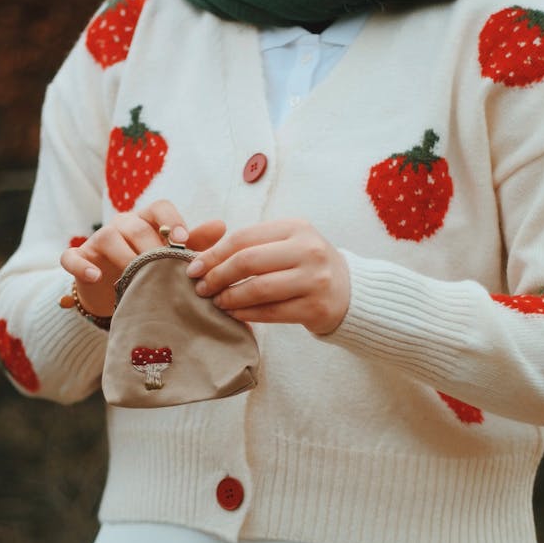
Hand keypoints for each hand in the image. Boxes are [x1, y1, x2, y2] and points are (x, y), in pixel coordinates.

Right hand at [60, 200, 226, 316]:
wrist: (113, 294)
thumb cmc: (149, 271)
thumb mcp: (172, 258)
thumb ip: (195, 244)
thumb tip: (221, 226)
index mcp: (148, 221)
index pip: (160, 208)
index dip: (173, 221)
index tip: (184, 241)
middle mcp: (122, 225)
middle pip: (136, 225)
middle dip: (152, 247)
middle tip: (166, 270)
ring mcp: (97, 241)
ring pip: (108, 237)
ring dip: (123, 256)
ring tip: (136, 277)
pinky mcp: (78, 259)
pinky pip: (73, 257)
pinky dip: (82, 265)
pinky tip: (96, 276)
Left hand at [185, 218, 349, 334]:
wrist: (350, 292)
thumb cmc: (307, 267)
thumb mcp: (288, 244)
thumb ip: (253, 245)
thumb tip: (202, 257)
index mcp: (296, 227)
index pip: (243, 237)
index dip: (213, 254)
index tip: (193, 268)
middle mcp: (307, 249)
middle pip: (248, 261)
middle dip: (217, 276)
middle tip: (200, 288)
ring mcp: (314, 279)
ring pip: (258, 289)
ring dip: (229, 297)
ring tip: (215, 302)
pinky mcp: (315, 307)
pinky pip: (271, 313)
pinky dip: (246, 314)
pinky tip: (233, 314)